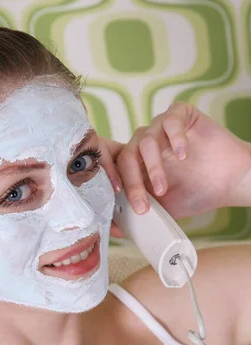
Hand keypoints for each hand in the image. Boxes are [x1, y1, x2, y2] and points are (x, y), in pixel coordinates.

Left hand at [113, 103, 250, 225]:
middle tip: (142, 204)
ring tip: (163, 188)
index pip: (116, 166)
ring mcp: (162, 127)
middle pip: (127, 155)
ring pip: (145, 140)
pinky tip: (183, 155)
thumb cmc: (197, 193)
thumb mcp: (164, 208)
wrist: (230, 182)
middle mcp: (146, 142)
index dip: (113, 180)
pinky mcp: (181, 114)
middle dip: (132, 182)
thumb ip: (141, 211)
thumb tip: (115, 230)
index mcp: (137, 161)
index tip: (118, 199)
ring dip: (153, 167)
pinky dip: (174, 138)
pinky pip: (170, 120)